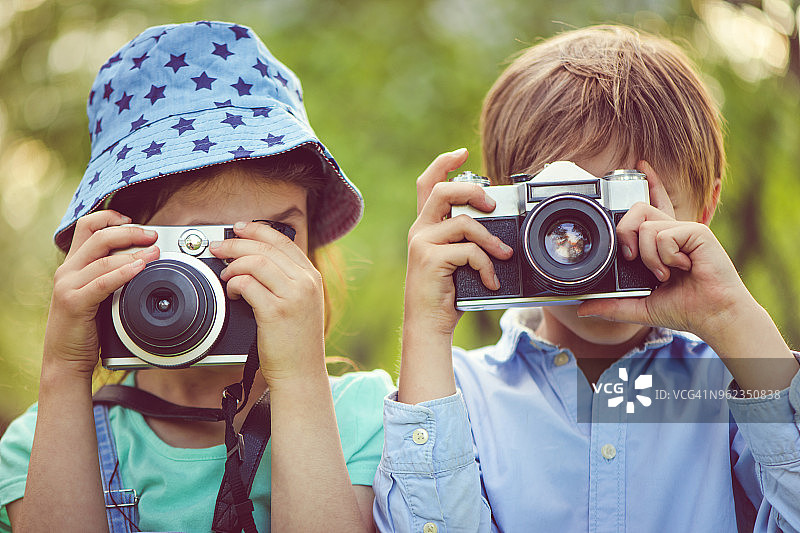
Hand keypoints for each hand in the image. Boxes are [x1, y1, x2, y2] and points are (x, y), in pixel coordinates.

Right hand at [44, 210, 158, 376]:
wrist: (65, 358)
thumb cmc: (86, 328)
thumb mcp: (97, 295)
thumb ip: (109, 277)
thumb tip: (142, 260)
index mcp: (72, 265)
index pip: (86, 226)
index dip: (110, 217)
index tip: (133, 220)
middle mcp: (67, 271)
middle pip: (98, 236)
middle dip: (130, 232)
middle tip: (152, 236)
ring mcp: (68, 286)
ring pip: (102, 258)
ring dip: (133, 252)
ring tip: (154, 253)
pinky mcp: (74, 303)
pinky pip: (102, 282)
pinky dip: (123, 273)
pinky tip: (139, 269)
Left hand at [211, 221, 325, 386]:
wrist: (301, 373)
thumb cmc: (295, 342)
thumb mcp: (301, 304)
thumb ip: (285, 280)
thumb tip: (252, 259)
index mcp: (312, 277)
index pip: (283, 241)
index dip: (257, 230)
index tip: (238, 228)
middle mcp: (306, 283)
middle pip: (266, 248)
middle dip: (235, 243)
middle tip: (218, 247)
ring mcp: (293, 296)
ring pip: (256, 262)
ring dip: (233, 264)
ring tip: (225, 275)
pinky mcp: (276, 312)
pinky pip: (247, 284)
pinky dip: (234, 284)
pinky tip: (231, 292)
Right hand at [399, 149, 511, 403]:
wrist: (428, 324)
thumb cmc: (447, 293)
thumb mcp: (457, 260)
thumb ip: (467, 240)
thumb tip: (497, 224)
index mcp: (425, 227)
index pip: (427, 183)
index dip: (444, 163)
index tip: (463, 152)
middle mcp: (419, 231)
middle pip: (442, 191)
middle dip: (472, 190)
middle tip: (492, 205)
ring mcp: (422, 244)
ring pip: (464, 223)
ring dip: (491, 240)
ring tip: (504, 256)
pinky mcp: (430, 260)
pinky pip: (469, 252)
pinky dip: (486, 266)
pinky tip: (490, 281)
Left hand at [577, 162, 752, 343]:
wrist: (714, 316)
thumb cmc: (685, 309)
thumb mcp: (640, 307)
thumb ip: (612, 306)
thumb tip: (582, 309)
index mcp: (662, 244)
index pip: (652, 206)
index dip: (649, 182)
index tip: (640, 164)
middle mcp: (672, 232)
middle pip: (637, 210)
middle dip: (624, 234)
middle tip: (633, 259)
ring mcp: (684, 230)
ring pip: (646, 226)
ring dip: (649, 257)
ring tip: (665, 274)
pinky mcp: (697, 232)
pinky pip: (662, 236)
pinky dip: (666, 257)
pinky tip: (683, 267)